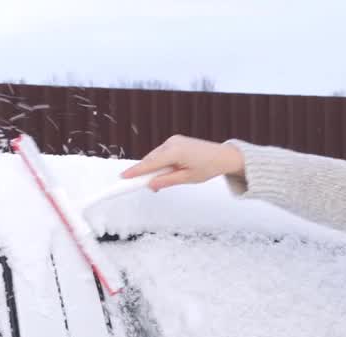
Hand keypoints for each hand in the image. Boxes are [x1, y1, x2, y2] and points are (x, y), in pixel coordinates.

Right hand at [119, 134, 244, 190]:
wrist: (223, 156)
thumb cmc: (208, 167)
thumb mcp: (187, 179)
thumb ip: (167, 181)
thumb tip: (151, 185)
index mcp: (175, 152)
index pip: (150, 164)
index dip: (135, 172)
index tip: (123, 178)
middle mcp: (171, 143)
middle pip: (150, 160)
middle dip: (144, 173)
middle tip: (141, 186)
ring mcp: (173, 140)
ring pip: (155, 156)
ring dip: (153, 168)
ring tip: (158, 182)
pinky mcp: (175, 141)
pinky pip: (161, 153)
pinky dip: (159, 163)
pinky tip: (163, 172)